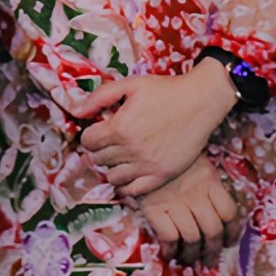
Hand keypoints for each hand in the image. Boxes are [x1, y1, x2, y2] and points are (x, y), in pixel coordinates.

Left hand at [71, 61, 237, 196]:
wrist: (200, 102)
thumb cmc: (165, 90)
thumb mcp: (130, 85)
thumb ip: (100, 97)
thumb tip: (75, 111)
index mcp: (119, 128)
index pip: (88, 142)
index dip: (90, 135)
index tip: (99, 130)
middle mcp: (130, 150)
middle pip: (99, 160)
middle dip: (100, 150)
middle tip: (109, 142)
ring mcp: (146, 165)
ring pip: (113, 177)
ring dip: (111, 168)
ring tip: (119, 157)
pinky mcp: (162, 175)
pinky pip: (134, 190)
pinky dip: (126, 185)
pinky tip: (128, 175)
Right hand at [137, 156, 243, 267]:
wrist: (139, 146)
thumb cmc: (170, 155)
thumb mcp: (196, 162)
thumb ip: (208, 185)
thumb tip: (218, 216)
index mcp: (210, 179)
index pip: (229, 213)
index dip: (232, 233)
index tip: (228, 243)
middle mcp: (196, 193)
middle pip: (213, 231)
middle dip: (212, 251)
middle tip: (209, 262)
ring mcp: (175, 201)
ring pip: (192, 238)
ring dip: (191, 255)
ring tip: (189, 260)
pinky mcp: (154, 208)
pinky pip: (169, 237)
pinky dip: (171, 249)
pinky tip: (169, 252)